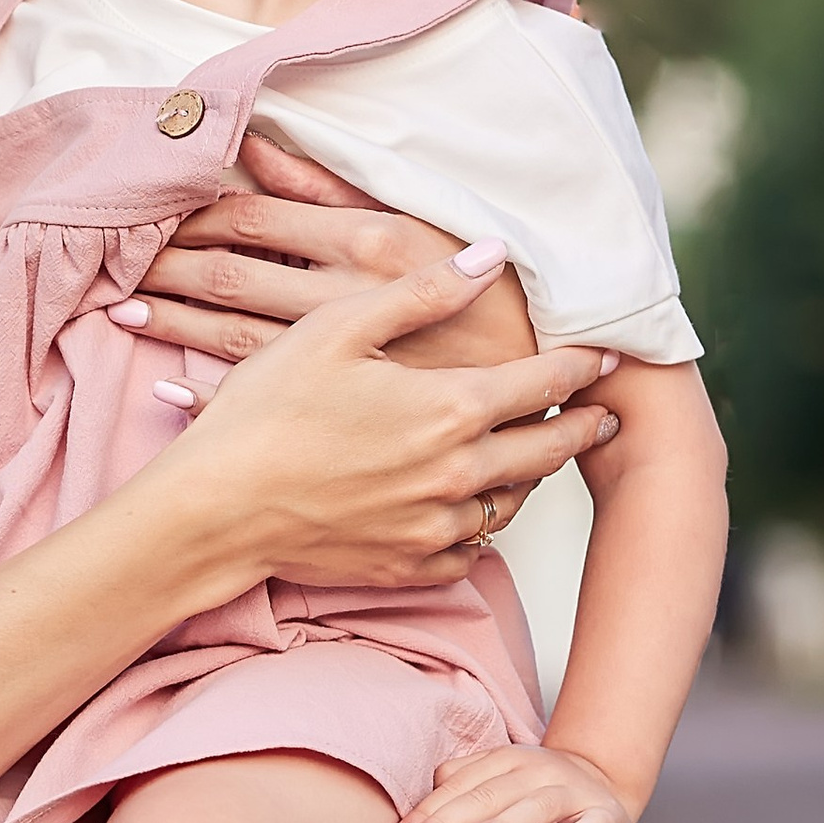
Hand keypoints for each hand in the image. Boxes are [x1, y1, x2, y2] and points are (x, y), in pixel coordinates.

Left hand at [113, 139, 539, 372]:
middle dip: (167, 272)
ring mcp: (342, 358)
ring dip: (173, 325)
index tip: (152, 214)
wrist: (545, 364)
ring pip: (235, 338)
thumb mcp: (411, 218)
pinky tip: (167, 389)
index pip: (254, 219)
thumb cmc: (476, 285)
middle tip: (115, 268)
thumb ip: (328, 185)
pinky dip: (210, 393)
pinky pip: (266, 398)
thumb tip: (254, 146)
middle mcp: (346, 296)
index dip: (195, 216)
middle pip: (232, 277)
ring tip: (123, 315)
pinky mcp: (345, 405)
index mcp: (363, 240)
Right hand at [159, 250, 619, 597]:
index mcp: (450, 408)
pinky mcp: (407, 566)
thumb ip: (423, 291)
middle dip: (582, 427)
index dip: (580, 365)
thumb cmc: (267, 409)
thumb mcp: (339, 329)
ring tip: (541, 459)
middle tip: (607, 415)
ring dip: (532, 478)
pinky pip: (469, 552)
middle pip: (546, 449)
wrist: (216, 508)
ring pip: (511, 503)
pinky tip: (475, 512)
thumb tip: (492, 256)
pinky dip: (481, 530)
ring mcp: (435, 528)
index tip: (606, 355)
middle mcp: (458, 474)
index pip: (543, 382)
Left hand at [393, 741, 637, 822]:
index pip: (459, 785)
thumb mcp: (499, 779)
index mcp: (506, 760)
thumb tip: (412, 812)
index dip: (427, 811)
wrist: (604, 785)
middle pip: (488, 795)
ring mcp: (573, 792)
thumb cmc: (538, 790)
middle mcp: (537, 770)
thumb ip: (460, 785)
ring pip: (534, 806)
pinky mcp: (605, 817)